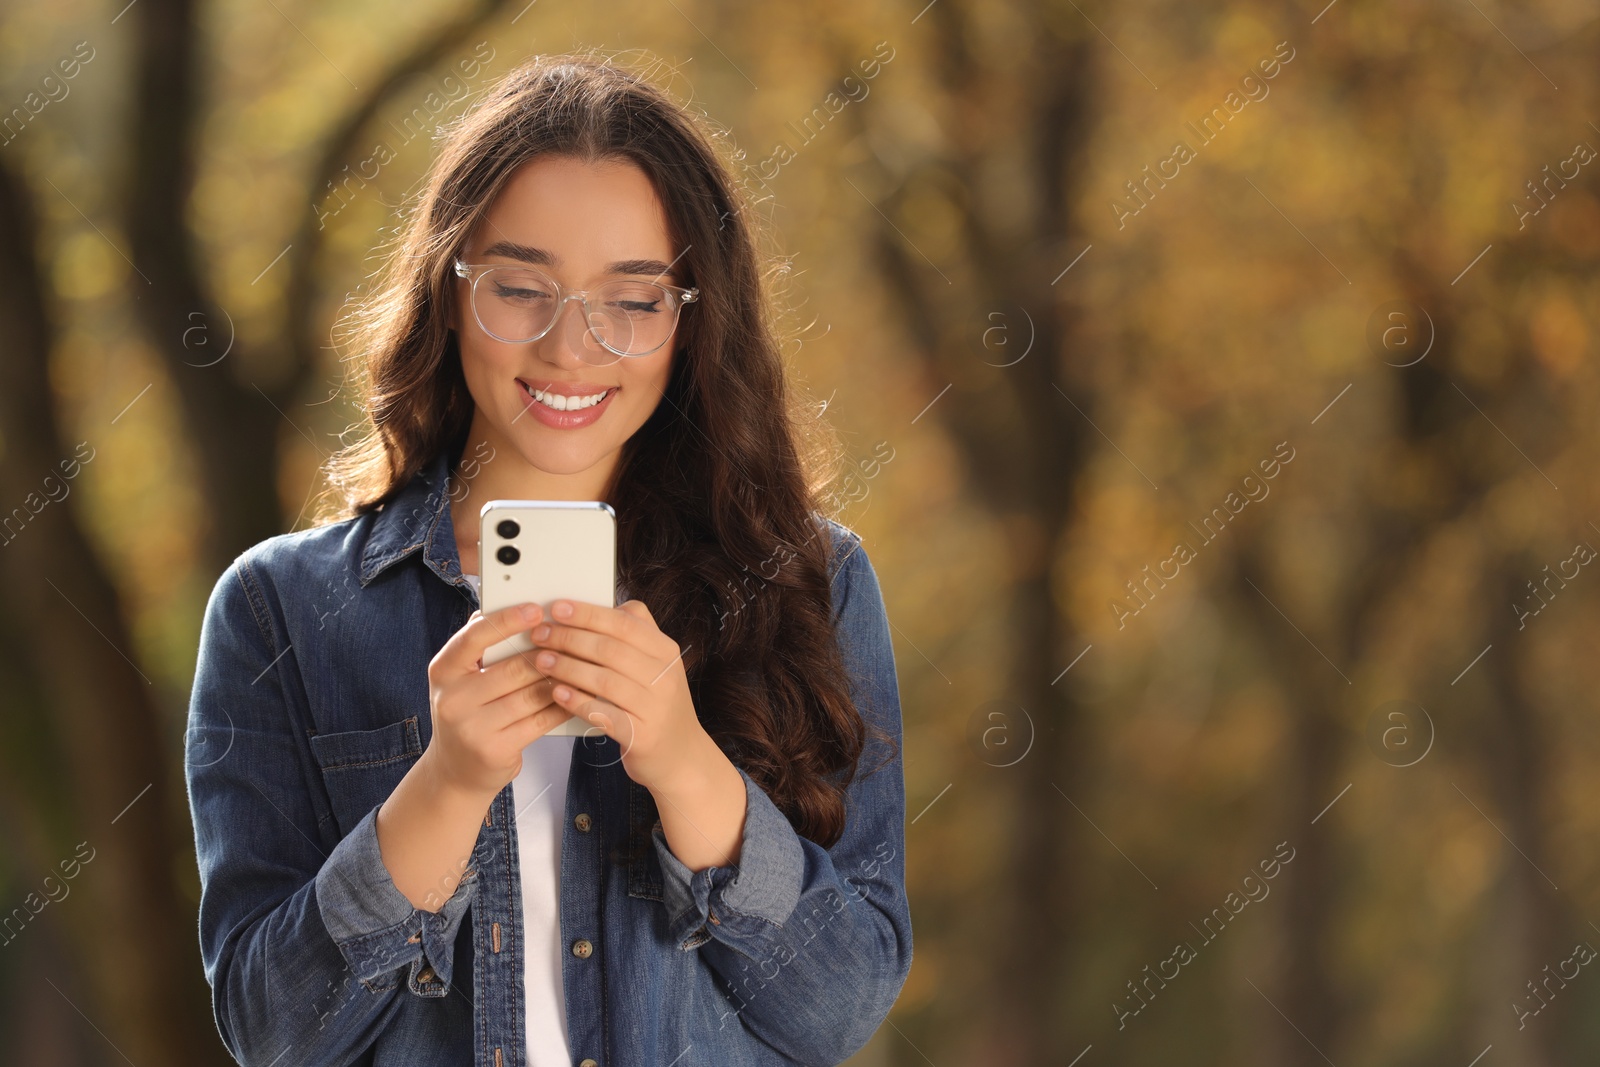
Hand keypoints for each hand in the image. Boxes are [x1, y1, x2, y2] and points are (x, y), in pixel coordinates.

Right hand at [424, 601, 576, 799]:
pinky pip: (540, 720)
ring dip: (562, 679)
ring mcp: (472, 728)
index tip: (537, 609)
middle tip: (576, 640)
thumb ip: (483, 648)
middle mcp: (452, 699)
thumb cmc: (468, 713)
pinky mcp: (495, 750)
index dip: (508, 621)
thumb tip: (516, 609)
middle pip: (514, 667)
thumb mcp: (462, 678)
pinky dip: (562, 705)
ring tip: (583, 665)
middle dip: (549, 654)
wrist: (455, 771)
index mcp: (443, 670)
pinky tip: (577, 695)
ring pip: (532, 694)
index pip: (476, 637)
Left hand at [529, 598, 712, 794]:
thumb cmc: (658, 706)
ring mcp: (655, 707)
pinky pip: (603, 713)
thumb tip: (607, 607)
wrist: (681, 756)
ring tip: (541, 661)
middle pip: (610, 649)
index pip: (625, 623)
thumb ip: (637, 635)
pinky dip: (577, 701)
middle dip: (569, 638)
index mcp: (665, 652)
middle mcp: (665, 677)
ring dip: (567, 667)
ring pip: (604, 680)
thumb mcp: (659, 664)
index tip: (557, 608)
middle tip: (540, 634)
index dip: (588, 614)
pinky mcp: (641, 735)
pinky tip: (556, 693)